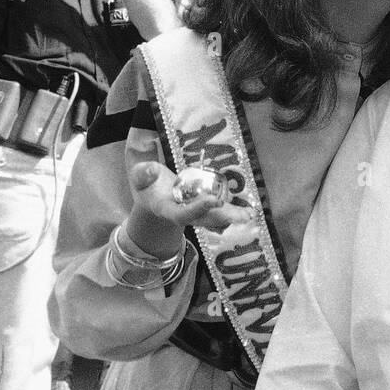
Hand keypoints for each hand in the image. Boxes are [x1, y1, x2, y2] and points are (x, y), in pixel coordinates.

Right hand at [124, 161, 252, 260]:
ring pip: (215, 218)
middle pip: (203, 219)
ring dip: (232, 217)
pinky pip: (220, 212)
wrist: (155, 197)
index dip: (197, 209)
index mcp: (167, 209)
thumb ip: (142, 174)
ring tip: (248, 215)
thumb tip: (151, 170)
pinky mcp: (205, 209)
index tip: (213, 200)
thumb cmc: (148, 185)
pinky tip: (249, 213)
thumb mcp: (140, 178)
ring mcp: (196, 213)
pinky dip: (234, 213)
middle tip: (238, 215)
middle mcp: (183, 214)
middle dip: (221, 217)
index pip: (182, 214)